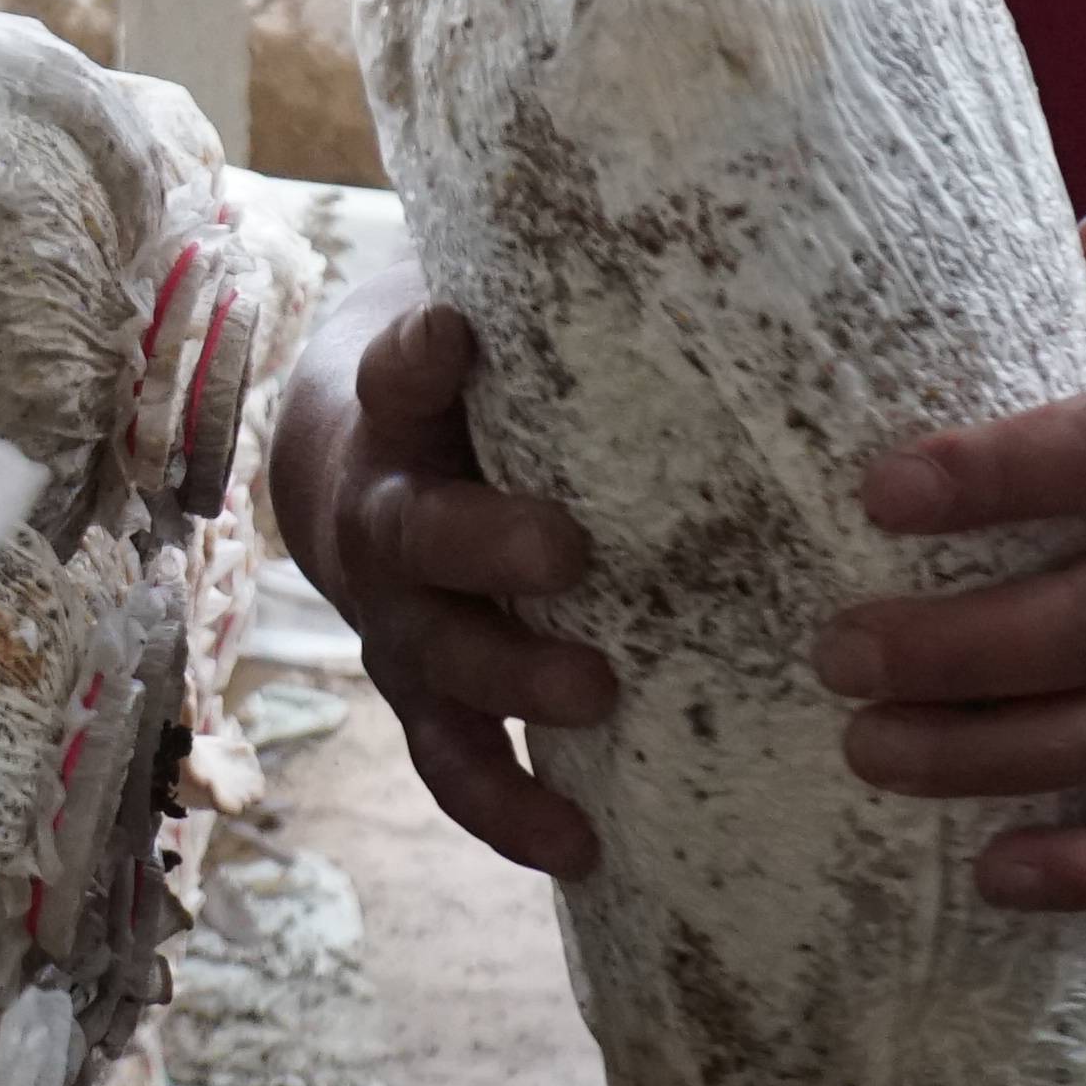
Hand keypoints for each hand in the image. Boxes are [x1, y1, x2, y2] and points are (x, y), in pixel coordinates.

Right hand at [276, 284, 618, 877]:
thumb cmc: (472, 392)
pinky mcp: (425, 699)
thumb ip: (567, 309)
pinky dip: (508, 809)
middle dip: (487, 546)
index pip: (395, 374)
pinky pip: (456, 763)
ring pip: (436, 660)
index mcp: (397, 417)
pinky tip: (581, 846)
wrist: (349, 471)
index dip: (419, 359)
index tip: (453, 334)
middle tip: (568, 552)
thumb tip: (736, 238)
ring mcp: (399, 620)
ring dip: (510, 684)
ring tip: (596, 697)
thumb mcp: (492, 332)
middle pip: (417, 535)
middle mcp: (387, 520)